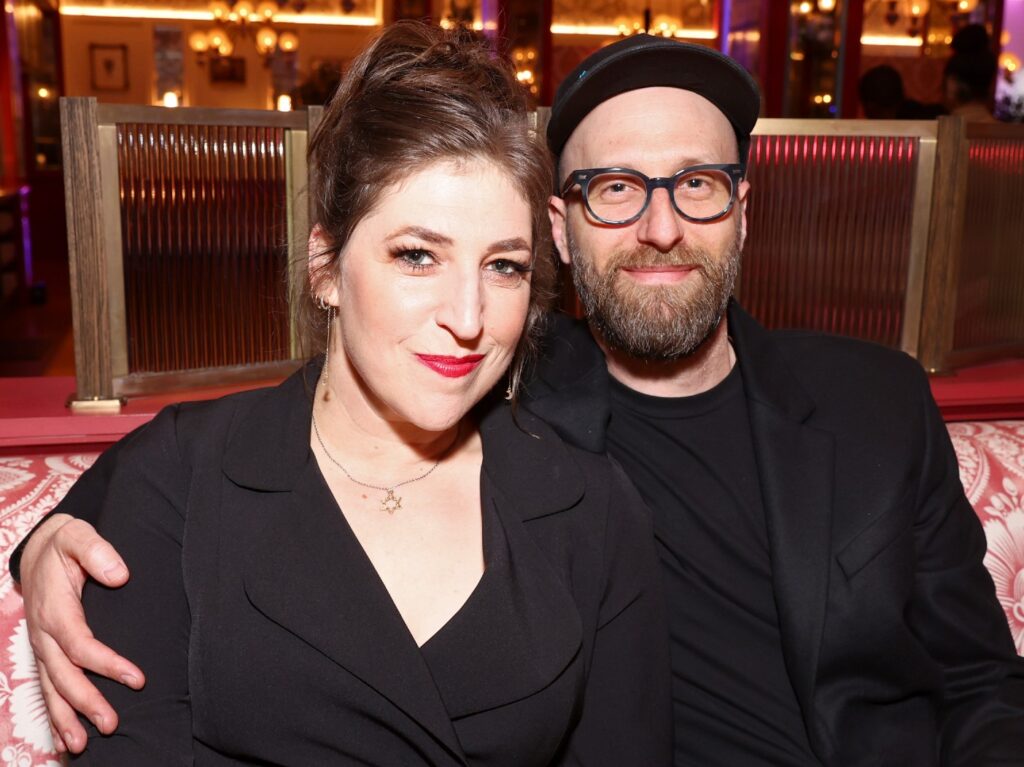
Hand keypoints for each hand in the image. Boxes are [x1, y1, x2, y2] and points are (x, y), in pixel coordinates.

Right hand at [19, 514, 144, 753]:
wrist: (39, 549)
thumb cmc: (65, 544)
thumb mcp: (78, 536)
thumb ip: (96, 551)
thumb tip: (119, 574)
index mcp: (55, 609)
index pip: (80, 644)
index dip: (106, 664)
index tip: (137, 679)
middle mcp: (44, 634)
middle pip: (63, 676)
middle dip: (85, 702)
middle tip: (112, 725)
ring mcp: (42, 646)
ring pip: (51, 689)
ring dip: (65, 718)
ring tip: (80, 746)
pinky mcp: (45, 652)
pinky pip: (47, 687)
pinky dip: (55, 715)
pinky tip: (66, 738)